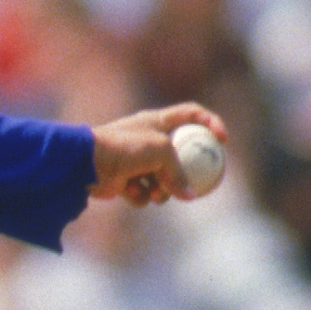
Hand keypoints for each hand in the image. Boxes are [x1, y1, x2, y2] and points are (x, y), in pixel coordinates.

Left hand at [89, 102, 230, 206]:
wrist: (87, 163)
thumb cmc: (125, 148)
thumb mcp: (162, 151)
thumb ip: (180, 171)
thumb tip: (189, 195)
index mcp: (157, 120)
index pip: (192, 114)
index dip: (211, 123)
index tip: (223, 141)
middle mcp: (148, 139)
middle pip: (180, 156)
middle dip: (186, 173)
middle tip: (198, 184)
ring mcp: (137, 161)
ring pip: (165, 180)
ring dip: (163, 190)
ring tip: (154, 190)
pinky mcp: (126, 180)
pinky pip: (145, 193)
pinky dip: (140, 195)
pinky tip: (128, 190)